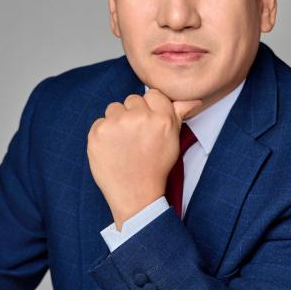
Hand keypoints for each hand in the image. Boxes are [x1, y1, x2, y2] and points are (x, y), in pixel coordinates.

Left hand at [87, 88, 201, 229]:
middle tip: (136, 137)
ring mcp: (116, 124)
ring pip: (114, 108)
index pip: (152, 94)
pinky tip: (112, 149)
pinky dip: (103, 134)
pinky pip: (99, 122)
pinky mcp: (97, 132)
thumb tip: (193, 100)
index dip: (150, 108)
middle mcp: (139, 117)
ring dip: (117, 121)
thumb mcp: (173, 141)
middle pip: (132, 99)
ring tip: (123, 143)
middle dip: (133, 114)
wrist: (135, 195)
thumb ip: (179, 115)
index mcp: (162, 118)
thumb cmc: (156, 167)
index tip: (148, 124)